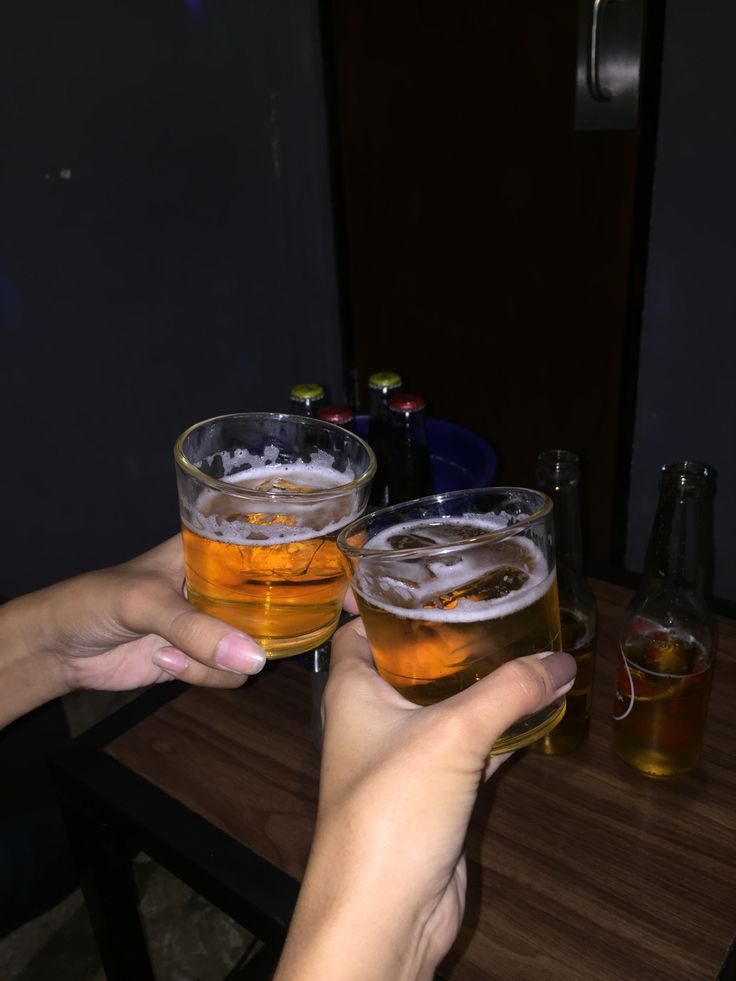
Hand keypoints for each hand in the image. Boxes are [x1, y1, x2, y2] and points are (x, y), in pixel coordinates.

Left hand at [0, 535, 265, 726]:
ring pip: (253, 646)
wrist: (59, 649)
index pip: (261, 544)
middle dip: (267, 622)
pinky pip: (227, 674)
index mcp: (207, 550)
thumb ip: (196, 629)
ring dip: (219, 659)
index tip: (306, 574)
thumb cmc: (95, 601)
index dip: (286, 556)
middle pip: (269, 600)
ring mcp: (211, 623)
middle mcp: (218, 584)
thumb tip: (254, 658)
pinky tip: (164, 663)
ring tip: (173, 652)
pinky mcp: (201, 658)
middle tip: (255, 633)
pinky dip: (202, 676)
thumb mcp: (146, 604)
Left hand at [276, 618, 575, 980]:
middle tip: (492, 601)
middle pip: (409, 662)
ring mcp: (404, 756)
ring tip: (523, 643)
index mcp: (353, 689)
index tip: (424, 573)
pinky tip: (535, 708)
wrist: (387, 913)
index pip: (358, 627)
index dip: (383, 599)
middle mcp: (373, 717)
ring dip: (479, 683)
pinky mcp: (435, 792)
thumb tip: (560, 660)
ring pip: (445, 705)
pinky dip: (499, 728)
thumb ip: (510, 690)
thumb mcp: (453, 733)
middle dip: (448, 637)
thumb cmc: (391, 810)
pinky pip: (469, 746)